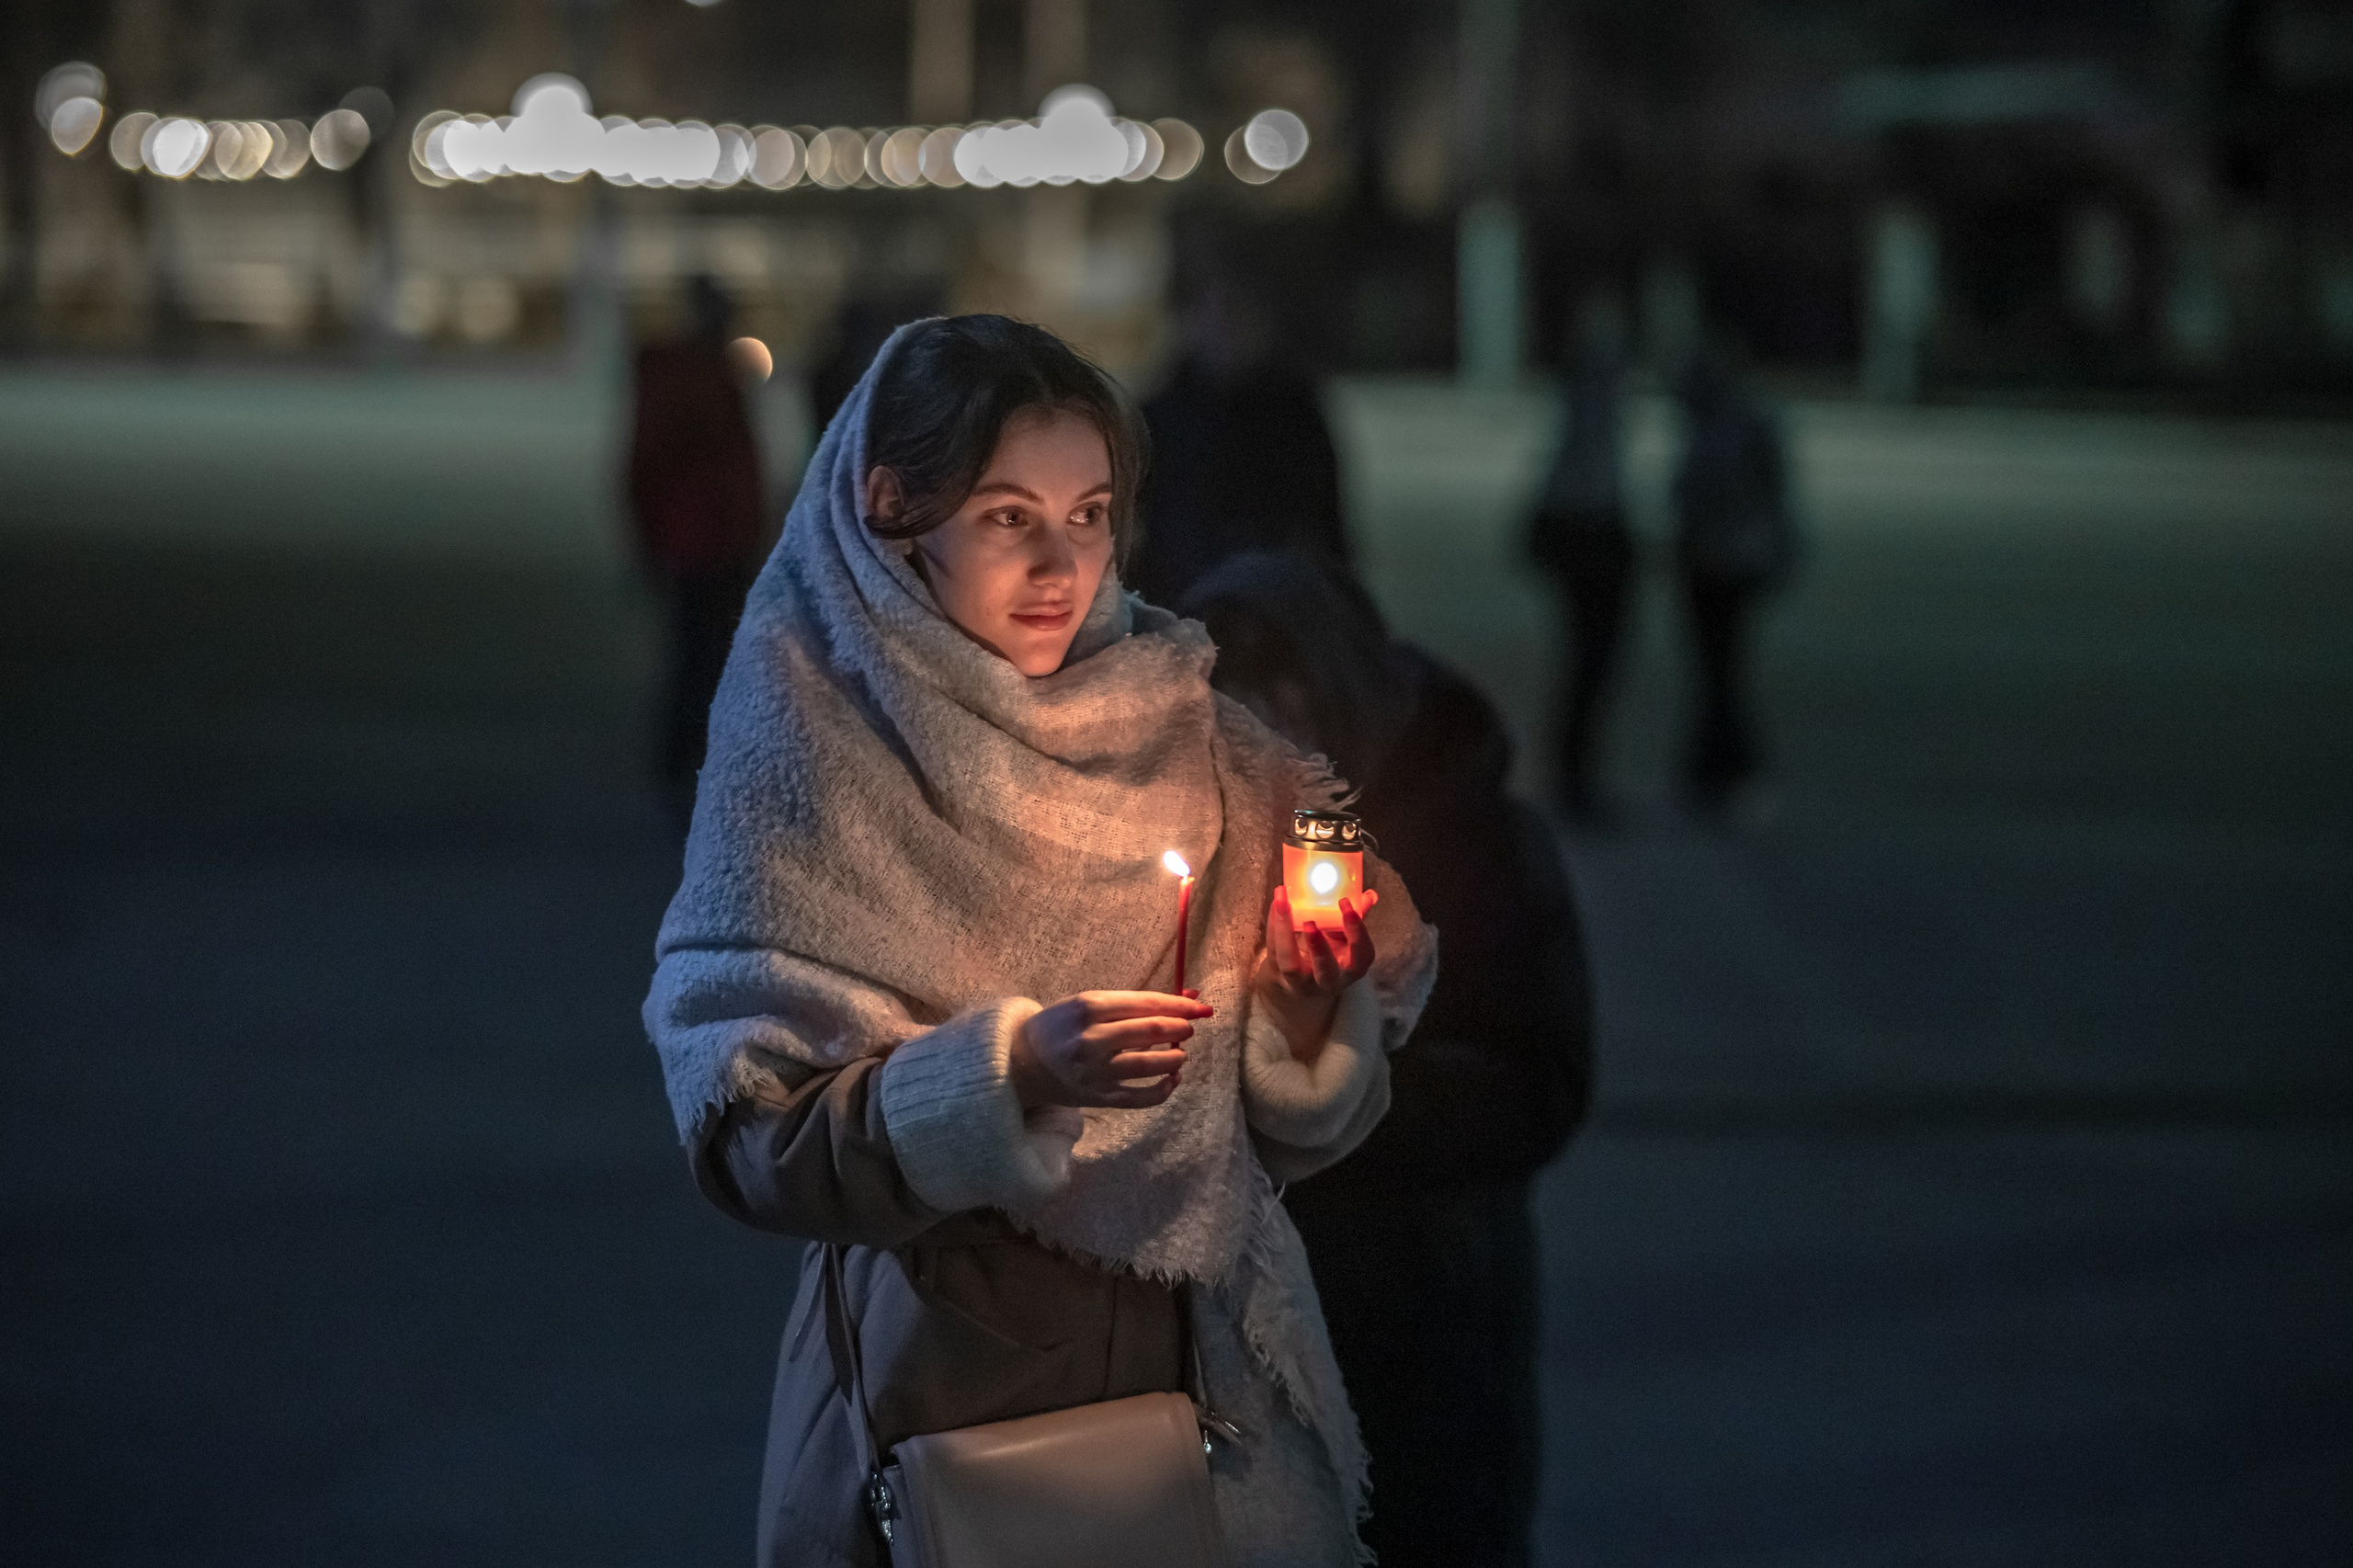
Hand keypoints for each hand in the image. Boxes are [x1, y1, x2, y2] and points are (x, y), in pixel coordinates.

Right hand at [1009, 990, 1212, 1110]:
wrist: (1020, 1063)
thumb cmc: (1059, 1027)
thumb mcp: (1087, 1004)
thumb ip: (1133, 1003)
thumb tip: (1188, 996)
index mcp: (1088, 1007)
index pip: (1146, 1003)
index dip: (1180, 1004)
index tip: (1201, 1006)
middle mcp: (1091, 1039)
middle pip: (1152, 1031)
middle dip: (1180, 1027)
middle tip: (1189, 1028)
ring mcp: (1095, 1072)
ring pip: (1150, 1065)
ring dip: (1175, 1058)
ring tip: (1180, 1054)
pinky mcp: (1098, 1098)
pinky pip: (1140, 1098)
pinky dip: (1163, 1090)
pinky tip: (1172, 1080)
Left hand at [1256, 886, 1378, 1059]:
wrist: (1300, 980)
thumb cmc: (1329, 954)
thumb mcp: (1345, 939)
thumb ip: (1355, 918)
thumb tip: (1369, 895)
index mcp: (1352, 968)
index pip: (1362, 956)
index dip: (1357, 932)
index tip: (1346, 906)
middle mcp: (1328, 980)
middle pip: (1325, 972)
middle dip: (1319, 948)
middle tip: (1310, 921)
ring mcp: (1300, 981)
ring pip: (1290, 966)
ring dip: (1285, 933)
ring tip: (1283, 904)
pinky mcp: (1278, 973)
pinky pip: (1273, 950)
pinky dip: (1273, 925)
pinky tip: (1276, 904)